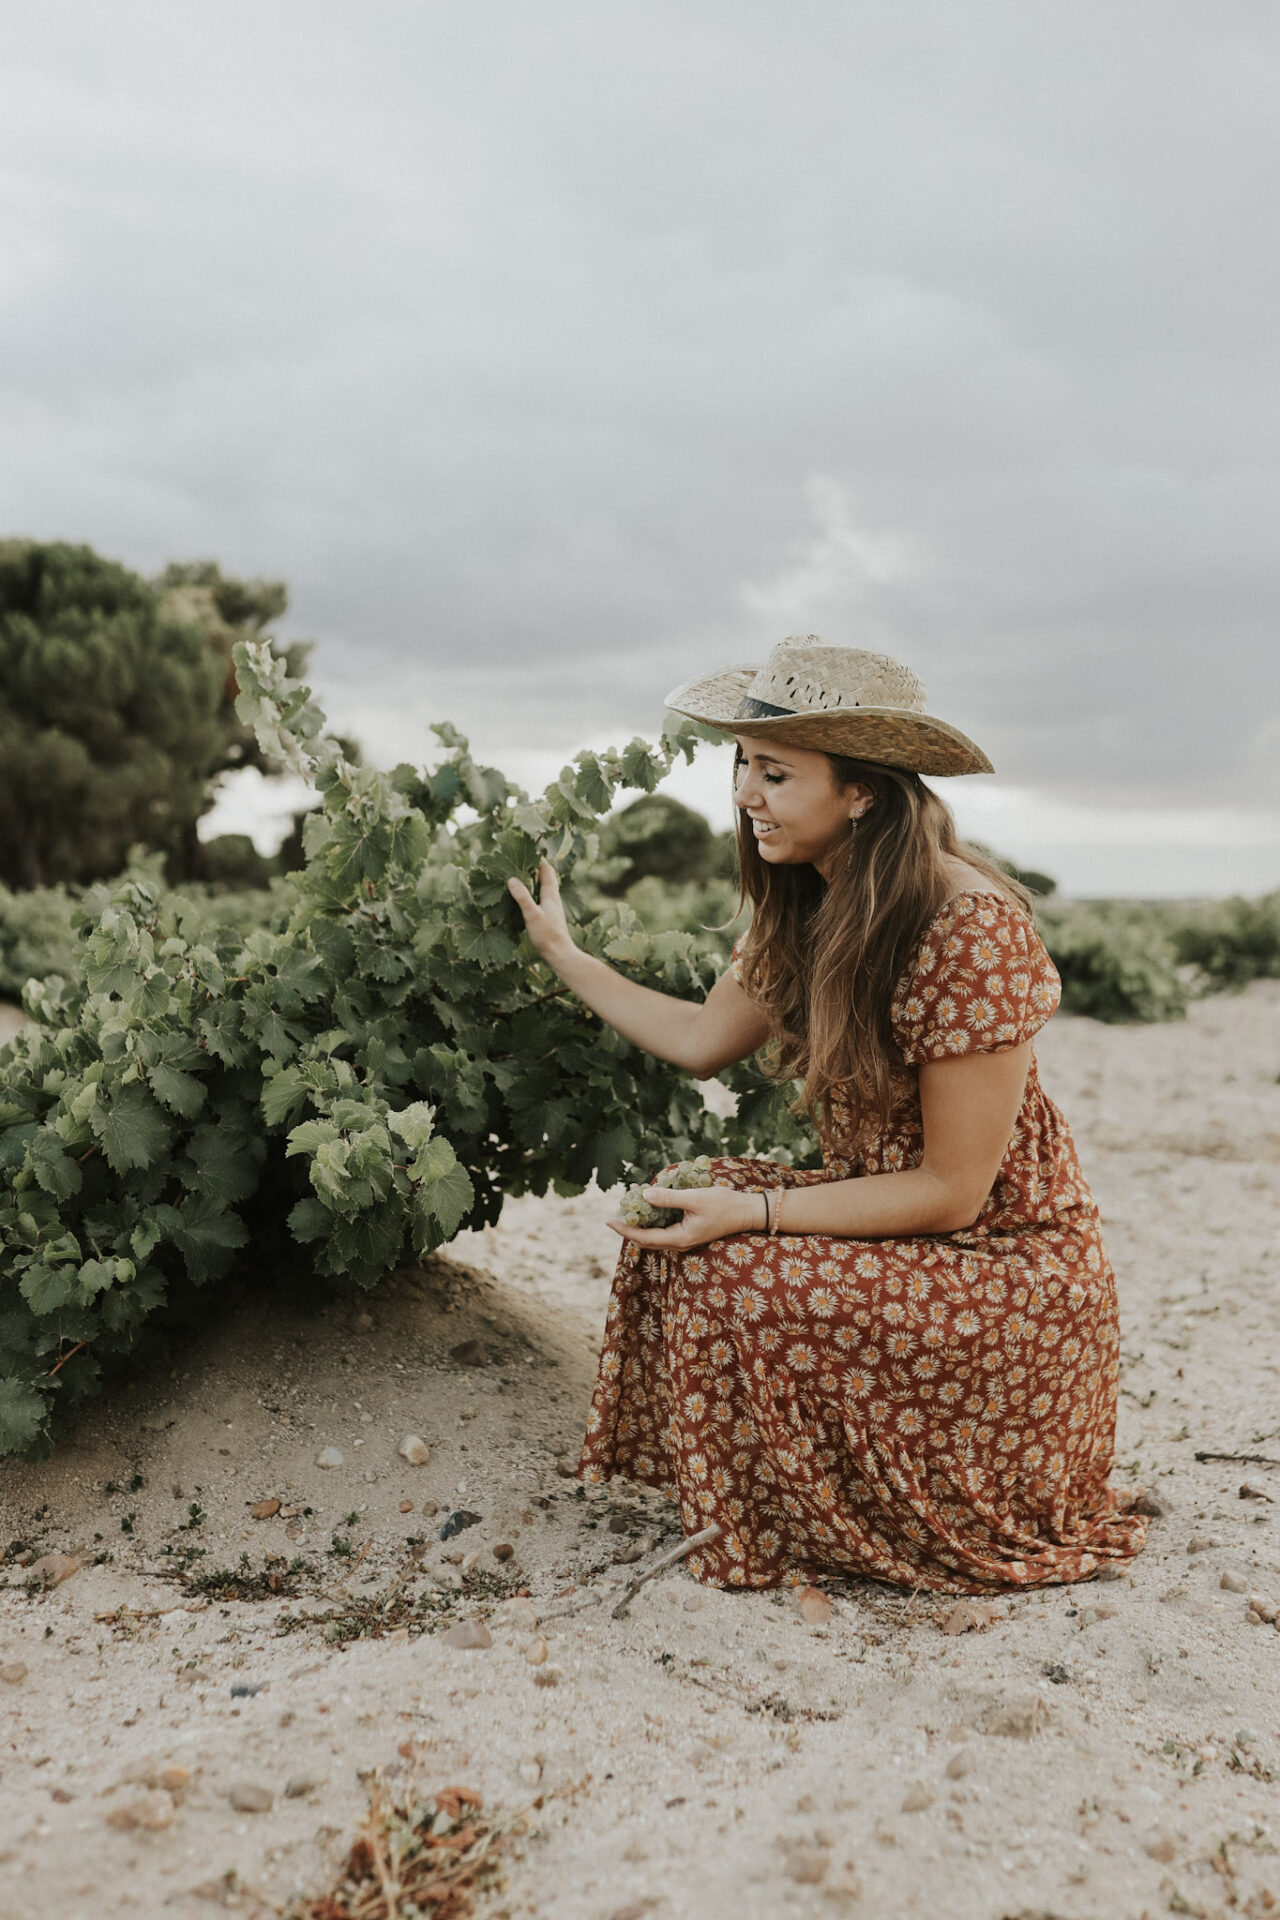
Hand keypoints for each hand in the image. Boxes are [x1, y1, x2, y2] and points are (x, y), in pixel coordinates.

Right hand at [507, 858, 574, 964]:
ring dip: (531, 880)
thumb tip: (511, 878)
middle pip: (544, 877)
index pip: (547, 870)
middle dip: (533, 867)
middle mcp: (553, 898)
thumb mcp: (532, 914)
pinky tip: (521, 897)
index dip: (538, 858)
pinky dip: (530, 893)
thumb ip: (522, 897)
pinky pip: (538, 898)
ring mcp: (550, 907)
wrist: (559, 955)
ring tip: (517, 874)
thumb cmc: (547, 935)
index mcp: (551, 894)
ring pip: (541, 888)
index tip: (528, 848)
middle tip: (519, 859)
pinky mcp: (547, 916)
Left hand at [608, 1183, 763, 1249]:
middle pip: (647, 1238)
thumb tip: (645, 1196)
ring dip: (643, 1219)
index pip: (644, 1238)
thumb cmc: (723, 1205)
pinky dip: (655, 1215)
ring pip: (656, 1232)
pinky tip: (651, 1200)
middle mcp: (680, 1242)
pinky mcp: (689, 1230)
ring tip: (631, 1201)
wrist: (747, 1211)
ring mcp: (685, 1237)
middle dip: (630, 1225)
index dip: (625, 1230)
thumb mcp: (694, 1198)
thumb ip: (669, 1198)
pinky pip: (666, 1226)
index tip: (609, 1220)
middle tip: (617, 1211)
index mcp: (680, 1238)